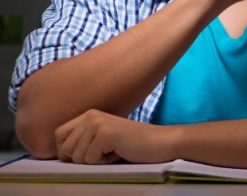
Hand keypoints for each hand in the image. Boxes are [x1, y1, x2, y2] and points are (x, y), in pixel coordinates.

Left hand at [54, 109, 172, 163]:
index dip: (68, 152)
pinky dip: (104, 162)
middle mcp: (90, 115)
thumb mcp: (101, 140)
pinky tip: (119, 151)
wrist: (159, 142)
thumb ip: (81, 141)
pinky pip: (90, 159)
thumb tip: (58, 154)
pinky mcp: (106, 133)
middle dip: (83, 158)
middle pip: (65, 149)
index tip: (90, 153)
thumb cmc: (131, 146)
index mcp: (88, 115)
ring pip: (77, 156)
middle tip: (106, 151)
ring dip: (95, 161)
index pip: (58, 136)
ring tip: (113, 151)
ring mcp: (97, 123)